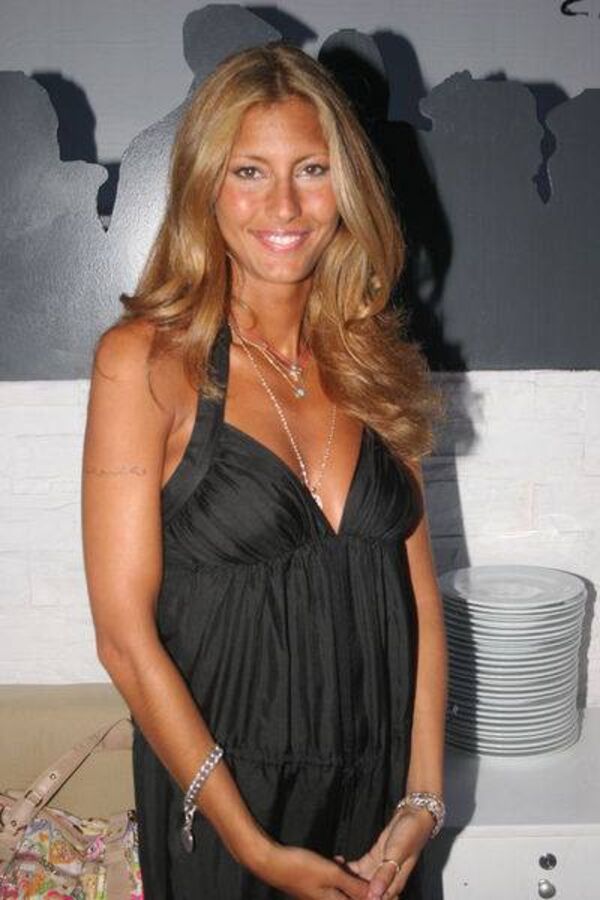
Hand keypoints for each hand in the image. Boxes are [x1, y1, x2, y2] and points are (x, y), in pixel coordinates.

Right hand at [250, 840, 370, 898]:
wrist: (272, 863)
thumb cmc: (300, 867)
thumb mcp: (332, 873)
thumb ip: (353, 885)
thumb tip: (375, 896)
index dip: (371, 895)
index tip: (381, 886)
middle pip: (351, 898)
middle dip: (362, 887)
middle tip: (368, 875)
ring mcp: (319, 895)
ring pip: (343, 889)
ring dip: (350, 879)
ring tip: (355, 867)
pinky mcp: (313, 886)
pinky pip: (333, 883)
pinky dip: (339, 873)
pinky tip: (338, 861)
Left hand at [333, 806, 432, 899]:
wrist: (413, 815)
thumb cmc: (411, 834)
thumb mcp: (397, 852)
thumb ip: (386, 874)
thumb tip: (375, 895)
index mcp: (395, 883)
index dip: (360, 899)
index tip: (344, 897)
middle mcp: (386, 880)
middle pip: (366, 893)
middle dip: (350, 890)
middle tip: (334, 884)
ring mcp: (378, 869)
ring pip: (360, 881)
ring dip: (348, 880)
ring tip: (332, 874)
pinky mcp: (373, 859)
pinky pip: (359, 869)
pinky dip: (349, 868)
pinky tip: (339, 864)